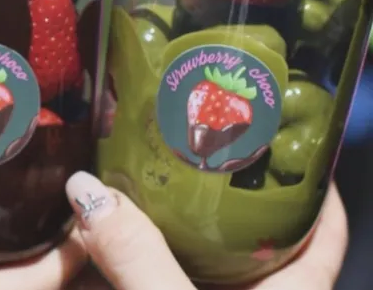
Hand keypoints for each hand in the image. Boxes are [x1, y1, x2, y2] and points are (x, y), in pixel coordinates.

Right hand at [64, 171, 347, 289]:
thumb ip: (136, 255)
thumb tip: (88, 190)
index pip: (319, 230)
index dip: (307, 180)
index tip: (279, 133)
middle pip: (257, 241)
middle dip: (226, 194)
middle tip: (188, 146)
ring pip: (207, 268)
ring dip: (179, 231)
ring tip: (147, 185)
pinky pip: (168, 287)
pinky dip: (149, 268)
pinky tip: (119, 253)